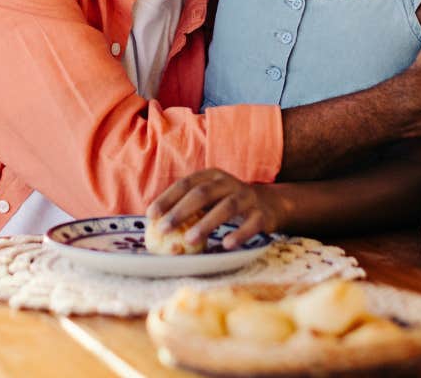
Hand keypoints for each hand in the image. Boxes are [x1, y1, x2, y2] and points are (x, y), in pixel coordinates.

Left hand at [146, 169, 279, 250]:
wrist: (269, 205)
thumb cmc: (227, 203)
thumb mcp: (210, 198)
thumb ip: (188, 207)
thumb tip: (154, 224)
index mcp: (212, 176)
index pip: (187, 183)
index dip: (168, 197)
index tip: (151, 215)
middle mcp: (229, 183)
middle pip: (203, 193)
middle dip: (181, 211)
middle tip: (163, 229)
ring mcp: (248, 197)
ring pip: (226, 207)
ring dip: (206, 223)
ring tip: (189, 239)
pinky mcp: (262, 215)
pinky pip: (251, 224)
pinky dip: (239, 234)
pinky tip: (226, 244)